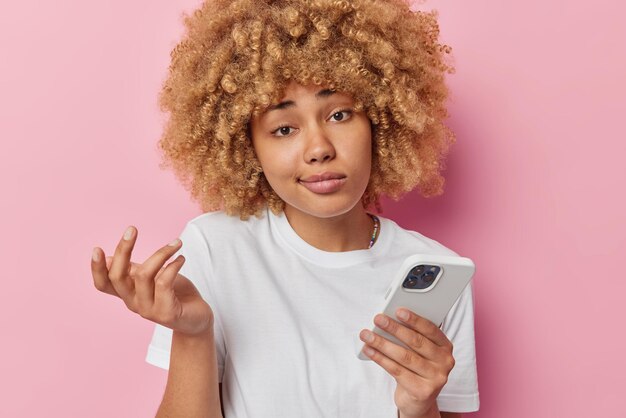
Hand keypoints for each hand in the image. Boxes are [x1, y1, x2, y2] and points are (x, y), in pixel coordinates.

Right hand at [91, 226, 213, 335]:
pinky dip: (173, 266)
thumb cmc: (175, 293)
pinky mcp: (166, 314)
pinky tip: (181, 259)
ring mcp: (148, 311)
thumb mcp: (153, 278)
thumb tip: (109, 258)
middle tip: (132, 228)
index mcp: (127, 293)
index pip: (103, 284)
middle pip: (118, 276)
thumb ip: (134, 270)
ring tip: (176, 243)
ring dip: (160, 253)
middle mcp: (133, 303)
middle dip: (123, 250)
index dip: (97, 269)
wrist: (197, 318)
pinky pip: (164, 283)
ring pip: (143, 275)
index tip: (97, 248)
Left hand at [359, 309, 454, 417]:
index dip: (414, 319)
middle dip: (394, 328)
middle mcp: (444, 362)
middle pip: (416, 342)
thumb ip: (411, 336)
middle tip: (378, 319)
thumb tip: (390, 319)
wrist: (418, 400)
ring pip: (404, 356)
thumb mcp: (420, 352)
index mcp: (445, 347)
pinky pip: (396, 370)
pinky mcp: (422, 391)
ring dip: (382, 343)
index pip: (430, 329)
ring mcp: (435, 378)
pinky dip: (380, 359)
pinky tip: (369, 351)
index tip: (398, 310)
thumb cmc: (416, 369)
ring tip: (367, 335)